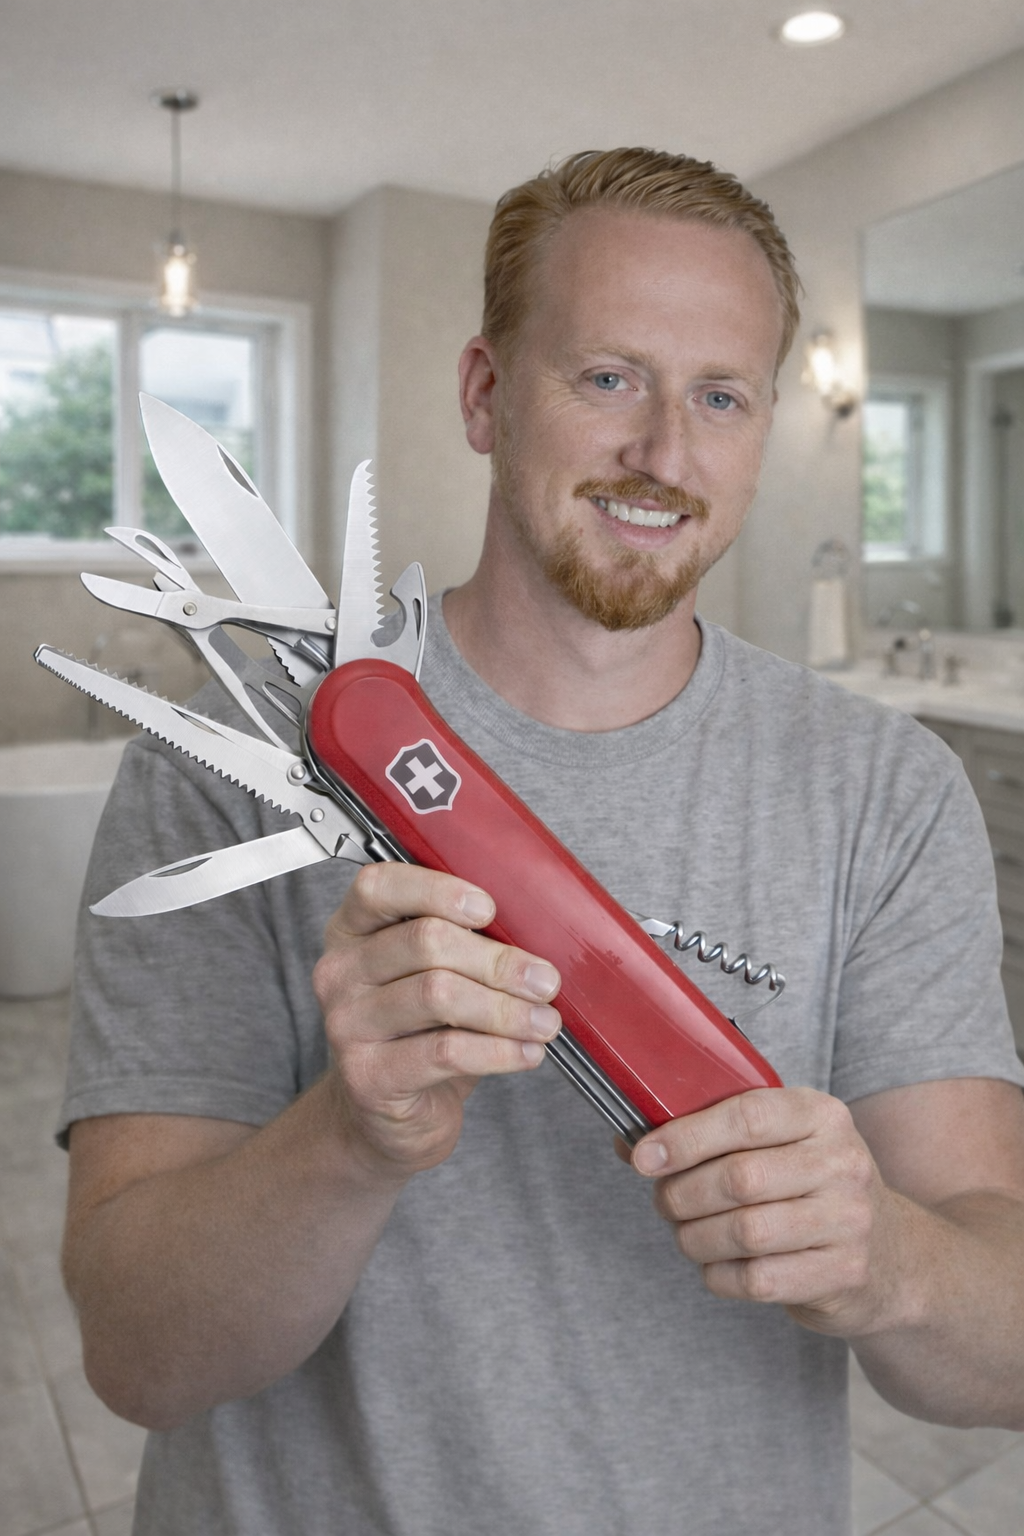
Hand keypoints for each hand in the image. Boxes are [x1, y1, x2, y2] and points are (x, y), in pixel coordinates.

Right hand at [312, 863, 560, 1179]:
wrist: (386, 1113)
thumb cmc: (420, 1031)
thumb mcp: (434, 974)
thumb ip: (464, 942)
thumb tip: (534, 932)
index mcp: (352, 929)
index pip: (380, 887)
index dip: (438, 891)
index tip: (489, 909)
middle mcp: (340, 971)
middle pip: (425, 941)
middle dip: (498, 961)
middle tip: (545, 980)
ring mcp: (347, 1025)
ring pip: (438, 994)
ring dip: (505, 1009)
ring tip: (545, 1021)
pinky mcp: (368, 1076)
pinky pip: (445, 1052)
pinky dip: (498, 1050)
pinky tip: (527, 1053)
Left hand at [628, 1087, 898, 1336]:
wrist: (893, 1258)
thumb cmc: (812, 1187)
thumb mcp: (779, 1144)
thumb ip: (710, 1134)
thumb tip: (631, 1142)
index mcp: (822, 1114)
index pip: (746, 1116)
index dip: (686, 1136)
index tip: (644, 1157)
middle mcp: (843, 1162)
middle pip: (738, 1178)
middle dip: (682, 1194)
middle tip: (665, 1202)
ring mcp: (849, 1221)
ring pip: (745, 1232)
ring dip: (696, 1238)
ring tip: (687, 1235)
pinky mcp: (844, 1274)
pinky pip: (758, 1280)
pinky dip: (720, 1276)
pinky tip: (716, 1266)